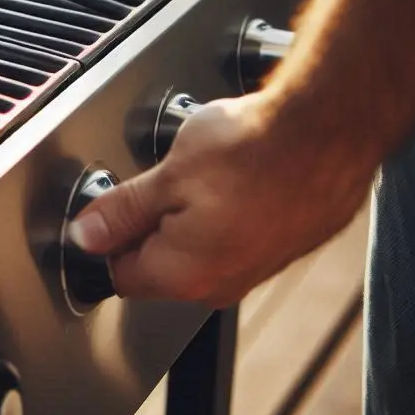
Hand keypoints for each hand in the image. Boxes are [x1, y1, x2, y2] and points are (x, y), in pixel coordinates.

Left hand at [67, 93, 374, 307]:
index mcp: (185, 275)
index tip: (109, 206)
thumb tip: (86, 235)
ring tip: (201, 170)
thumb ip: (123, 211)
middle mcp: (222, 282)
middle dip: (149, 221)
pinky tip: (231, 173)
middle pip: (158, 261)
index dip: (106, 236)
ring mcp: (256, 267)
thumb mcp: (169, 174)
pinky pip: (233, 233)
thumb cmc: (255, 149)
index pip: (120, 274)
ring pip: (196, 244)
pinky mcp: (280, 245)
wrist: (328, 132)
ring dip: (187, 211)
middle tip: (160, 177)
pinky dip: (224, 207)